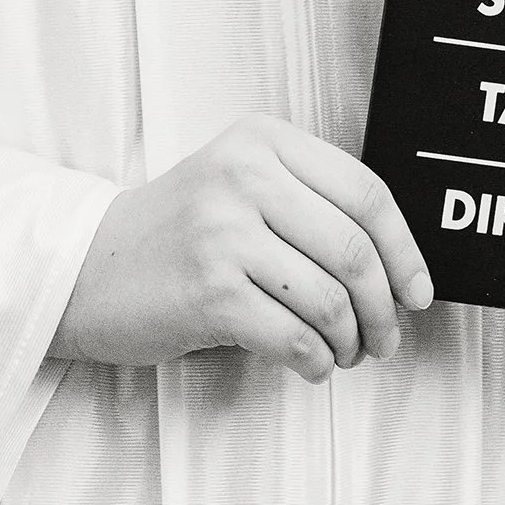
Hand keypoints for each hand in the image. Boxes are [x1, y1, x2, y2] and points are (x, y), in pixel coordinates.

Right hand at [51, 116, 434, 382]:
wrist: (87, 268)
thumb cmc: (179, 236)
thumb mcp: (239, 185)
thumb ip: (307, 202)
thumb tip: (397, 266)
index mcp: (262, 140)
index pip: (366, 192)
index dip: (405, 251)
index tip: (417, 292)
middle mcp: (244, 175)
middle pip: (355, 249)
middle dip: (384, 309)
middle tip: (385, 338)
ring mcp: (223, 231)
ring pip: (330, 299)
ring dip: (351, 341)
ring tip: (344, 353)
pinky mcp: (208, 289)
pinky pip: (295, 337)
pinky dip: (317, 362)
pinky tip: (311, 364)